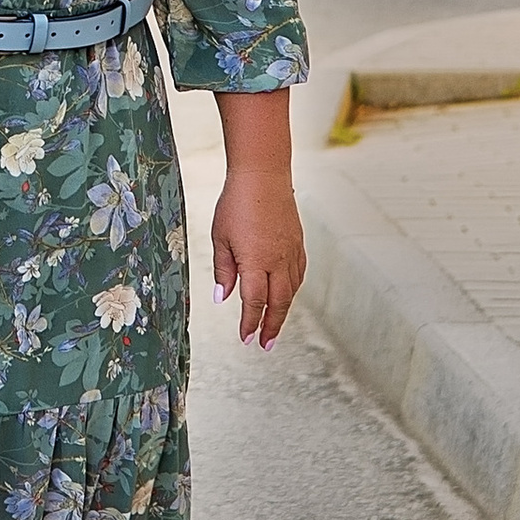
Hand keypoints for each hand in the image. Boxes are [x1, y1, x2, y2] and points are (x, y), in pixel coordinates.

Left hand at [211, 166, 304, 348]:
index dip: (251, 323)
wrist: (263, 175)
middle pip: (279, 303)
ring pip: (291, 290)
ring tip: (274, 325)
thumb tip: (223, 297)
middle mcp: (278, 260)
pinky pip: (299, 274)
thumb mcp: (220, 237)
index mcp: (256, 261)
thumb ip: (224, 269)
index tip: (246, 338)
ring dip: (283, 310)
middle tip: (265, 344)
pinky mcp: (298, 243)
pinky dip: (293, 289)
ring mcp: (291, 252)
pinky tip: (286, 294)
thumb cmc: (236, 203)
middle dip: (272, 326)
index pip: (255, 302)